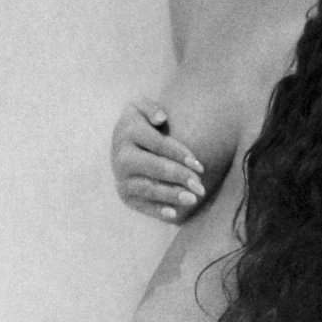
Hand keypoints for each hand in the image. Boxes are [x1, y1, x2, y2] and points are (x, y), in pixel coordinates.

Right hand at [111, 97, 205, 222]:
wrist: (125, 144)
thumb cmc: (143, 124)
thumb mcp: (141, 107)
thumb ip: (151, 108)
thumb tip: (161, 119)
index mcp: (128, 131)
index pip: (158, 143)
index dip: (180, 154)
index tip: (200, 166)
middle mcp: (121, 155)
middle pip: (154, 167)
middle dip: (179, 176)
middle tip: (200, 186)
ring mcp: (122, 177)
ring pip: (148, 188)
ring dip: (171, 195)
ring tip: (192, 200)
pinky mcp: (125, 194)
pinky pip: (141, 205)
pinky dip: (157, 210)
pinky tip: (174, 214)